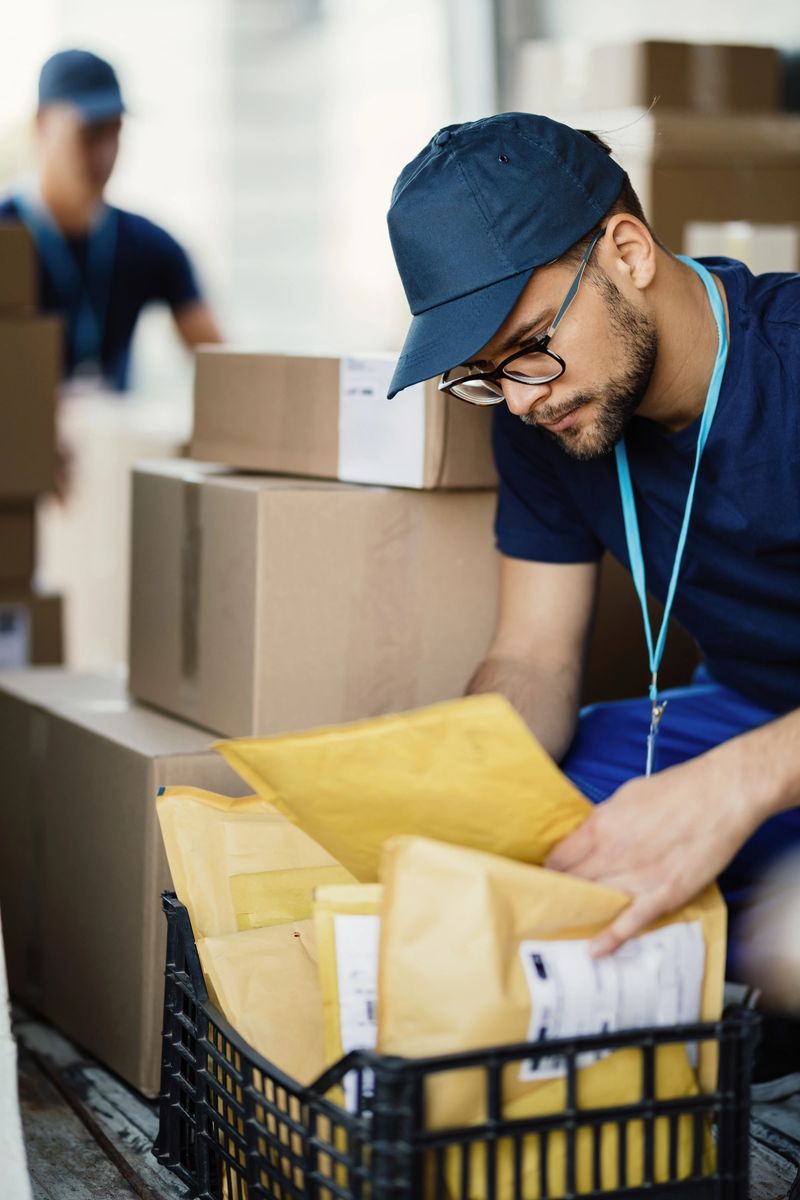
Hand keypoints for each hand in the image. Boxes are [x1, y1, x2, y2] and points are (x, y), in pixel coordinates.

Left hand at [545, 752, 757, 955]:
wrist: (721, 793)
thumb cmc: (677, 789)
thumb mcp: (626, 796)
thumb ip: (603, 821)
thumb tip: (587, 838)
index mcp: (601, 825)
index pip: (559, 859)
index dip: (548, 874)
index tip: (542, 883)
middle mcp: (614, 852)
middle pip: (573, 883)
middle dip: (559, 897)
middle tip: (549, 911)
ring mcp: (640, 875)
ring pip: (598, 902)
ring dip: (582, 915)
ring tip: (566, 928)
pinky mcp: (666, 892)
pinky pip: (633, 920)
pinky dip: (613, 937)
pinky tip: (596, 950)